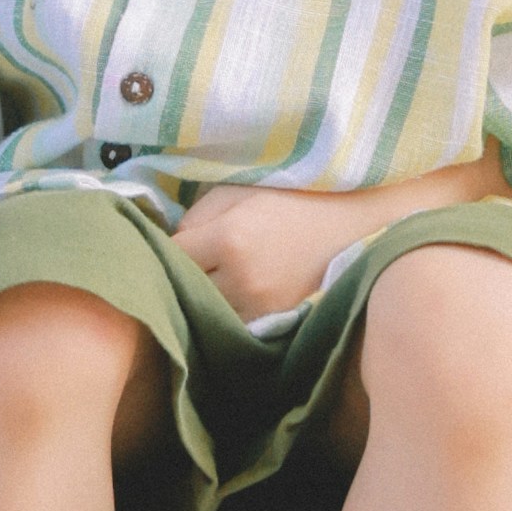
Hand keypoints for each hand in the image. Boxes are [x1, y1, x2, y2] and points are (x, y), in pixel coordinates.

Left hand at [174, 183, 365, 324]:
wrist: (343, 224)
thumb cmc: (287, 198)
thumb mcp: (237, 190)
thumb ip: (196, 214)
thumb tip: (172, 241)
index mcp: (230, 240)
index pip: (174, 254)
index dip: (168, 246)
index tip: (174, 239)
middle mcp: (242, 278)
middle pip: (187, 285)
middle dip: (182, 271)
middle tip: (189, 258)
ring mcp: (259, 305)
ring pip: (207, 308)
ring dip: (202, 293)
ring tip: (210, 274)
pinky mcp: (273, 319)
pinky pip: (232, 320)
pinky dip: (226, 309)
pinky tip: (230, 290)